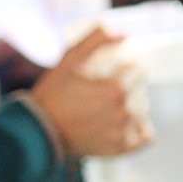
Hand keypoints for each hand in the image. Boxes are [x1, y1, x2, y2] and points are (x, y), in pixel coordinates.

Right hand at [29, 27, 151, 157]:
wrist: (37, 131)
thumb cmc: (52, 94)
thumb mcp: (69, 61)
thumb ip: (96, 41)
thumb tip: (122, 33)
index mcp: (116, 89)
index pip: (139, 70)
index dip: (129, 67)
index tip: (118, 69)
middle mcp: (124, 112)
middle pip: (141, 91)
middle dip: (130, 86)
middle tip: (110, 88)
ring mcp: (124, 132)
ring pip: (143, 112)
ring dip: (133, 106)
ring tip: (113, 105)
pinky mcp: (121, 148)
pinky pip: (144, 137)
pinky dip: (139, 130)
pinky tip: (128, 124)